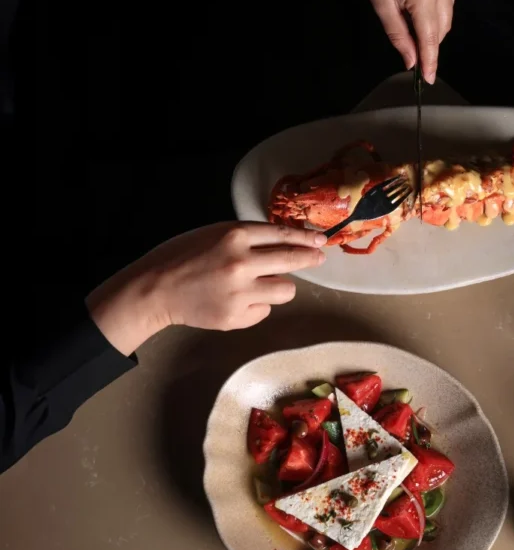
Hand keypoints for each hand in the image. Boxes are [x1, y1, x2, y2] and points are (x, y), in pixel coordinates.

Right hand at [86, 222, 325, 355]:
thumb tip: (284, 241)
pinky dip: (258, 306)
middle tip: (318, 258)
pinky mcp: (236, 317)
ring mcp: (240, 292)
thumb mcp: (215, 233)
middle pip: (293, 261)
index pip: (284, 234)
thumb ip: (247, 237)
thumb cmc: (183, 255)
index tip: (321, 240)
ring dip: (281, 286)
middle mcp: (242, 262)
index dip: (306, 238)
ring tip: (264, 285)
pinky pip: (265, 311)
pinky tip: (239, 301)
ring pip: (286, 290)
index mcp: (236, 235)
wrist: (156, 288)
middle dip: (310, 259)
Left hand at [323, 0, 458, 83]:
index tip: (429, 79)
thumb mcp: (381, 5)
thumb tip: (411, 62)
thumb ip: (399, 36)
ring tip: (415, 13)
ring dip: (435, 22)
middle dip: (430, 41)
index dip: (430, 59)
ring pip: (449, 13)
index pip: (430, 36)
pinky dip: (439, 4)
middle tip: (415, 45)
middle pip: (443, 27)